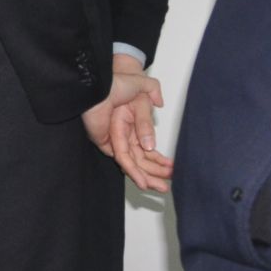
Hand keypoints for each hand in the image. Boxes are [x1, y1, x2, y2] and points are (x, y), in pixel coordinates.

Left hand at [82, 53, 172, 192]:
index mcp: (134, 124)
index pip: (147, 148)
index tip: (171, 168)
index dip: (159, 159)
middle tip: (167, 184)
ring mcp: (116, 139)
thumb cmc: (117, 82)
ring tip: (160, 187)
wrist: (100, 83)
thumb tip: (160, 104)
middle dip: (155, 173)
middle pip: (141, 159)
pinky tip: (143, 180)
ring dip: (147, 176)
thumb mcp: (142, 86)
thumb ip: (153, 92)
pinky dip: (133, 171)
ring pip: (134, 163)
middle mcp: (125, 134)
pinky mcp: (106, 142)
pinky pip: (122, 159)